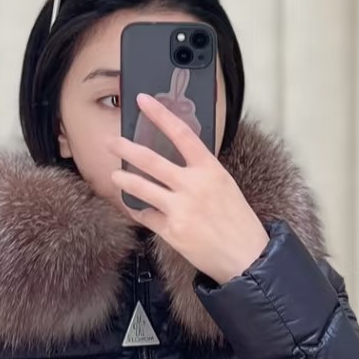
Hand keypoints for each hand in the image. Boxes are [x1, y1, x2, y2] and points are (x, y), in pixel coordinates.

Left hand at [109, 93, 270, 285]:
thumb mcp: (225, 185)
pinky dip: (139, 211)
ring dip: (124, 181)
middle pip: (151, 160)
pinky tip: (136, 208)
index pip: (181, 133)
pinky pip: (146, 216)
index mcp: (210, 169)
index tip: (143, 101)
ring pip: (142, 188)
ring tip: (115, 176)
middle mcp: (194, 185)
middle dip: (126, 149)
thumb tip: (178, 159)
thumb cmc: (238, 221)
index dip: (160, 115)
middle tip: (112, 142)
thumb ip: (201, 171)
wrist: (246, 257)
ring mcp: (181, 209)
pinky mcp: (172, 231)